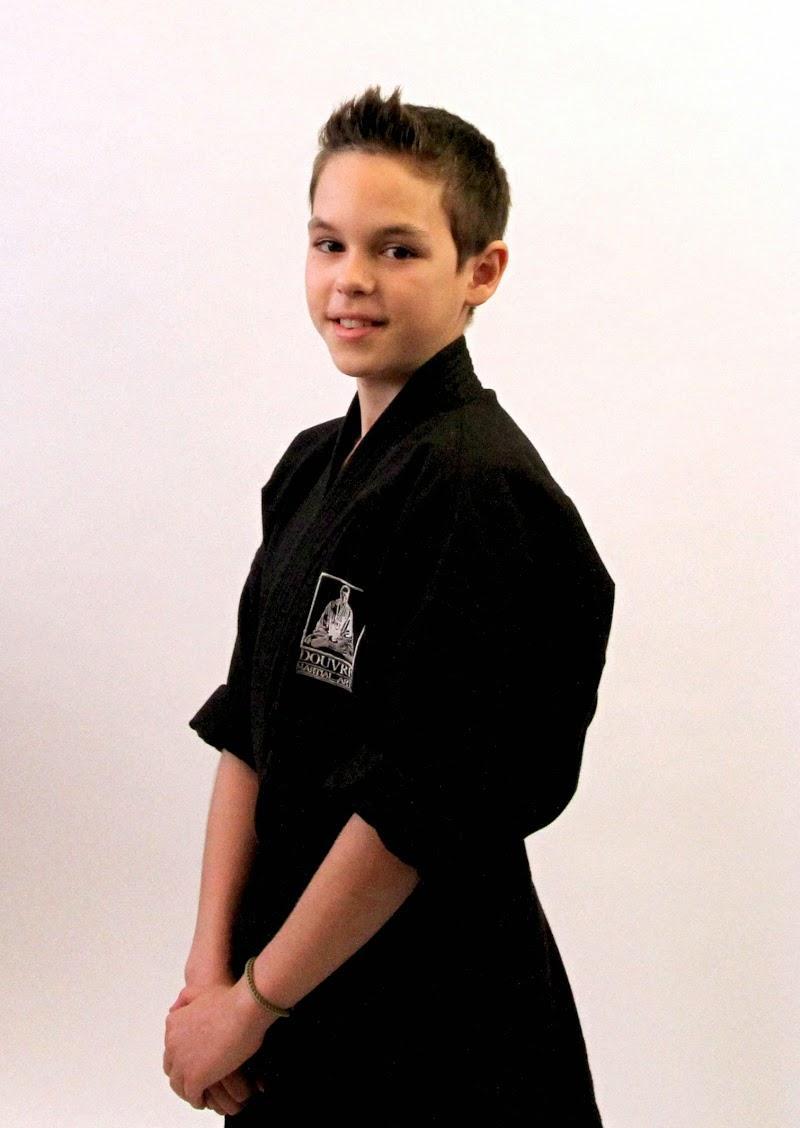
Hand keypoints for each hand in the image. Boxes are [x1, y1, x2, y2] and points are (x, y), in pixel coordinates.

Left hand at [164, 977, 274, 1110]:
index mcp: (173, 1024)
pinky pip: (192, 1096)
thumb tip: (174, 1007)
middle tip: (198, 1079)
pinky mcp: (195, 1078)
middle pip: (173, 1069)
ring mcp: (182, 1063)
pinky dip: (199, 1100)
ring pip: (179, 1085)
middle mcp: (172, 1044)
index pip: (172, 1050)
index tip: (195, 1062)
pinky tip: (207, 1099)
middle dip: (184, 1075)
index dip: (184, 1058)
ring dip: (190, 1090)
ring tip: (202, 1093)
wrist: (244, 1009)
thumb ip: (185, 999)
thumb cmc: (229, 999)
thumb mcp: (200, 991)